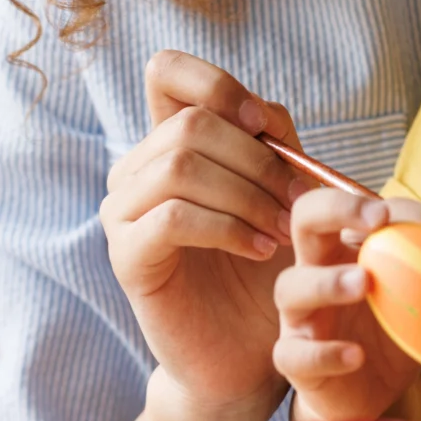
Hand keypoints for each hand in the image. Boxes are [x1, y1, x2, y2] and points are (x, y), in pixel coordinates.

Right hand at [102, 50, 307, 420]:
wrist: (247, 349)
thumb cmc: (266, 267)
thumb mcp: (280, 192)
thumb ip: (273, 143)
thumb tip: (263, 112)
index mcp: (170, 140)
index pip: (165, 71)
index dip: (215, 83)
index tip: (261, 123)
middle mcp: (136, 169)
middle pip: (189, 122)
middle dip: (257, 158)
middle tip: (297, 202)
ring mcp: (122, 212)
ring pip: (179, 165)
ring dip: (246, 193)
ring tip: (282, 230)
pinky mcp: (126, 257)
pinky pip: (172, 217)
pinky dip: (227, 227)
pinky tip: (260, 249)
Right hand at [273, 193, 420, 420]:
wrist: (369, 391)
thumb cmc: (391, 328)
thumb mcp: (418, 288)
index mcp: (342, 245)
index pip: (352, 203)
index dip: (392, 204)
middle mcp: (314, 270)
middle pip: (305, 218)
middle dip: (336, 209)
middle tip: (379, 220)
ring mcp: (299, 315)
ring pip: (290, 286)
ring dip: (327, 281)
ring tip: (364, 283)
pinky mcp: (295, 360)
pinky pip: (295, 353)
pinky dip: (324, 353)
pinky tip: (356, 355)